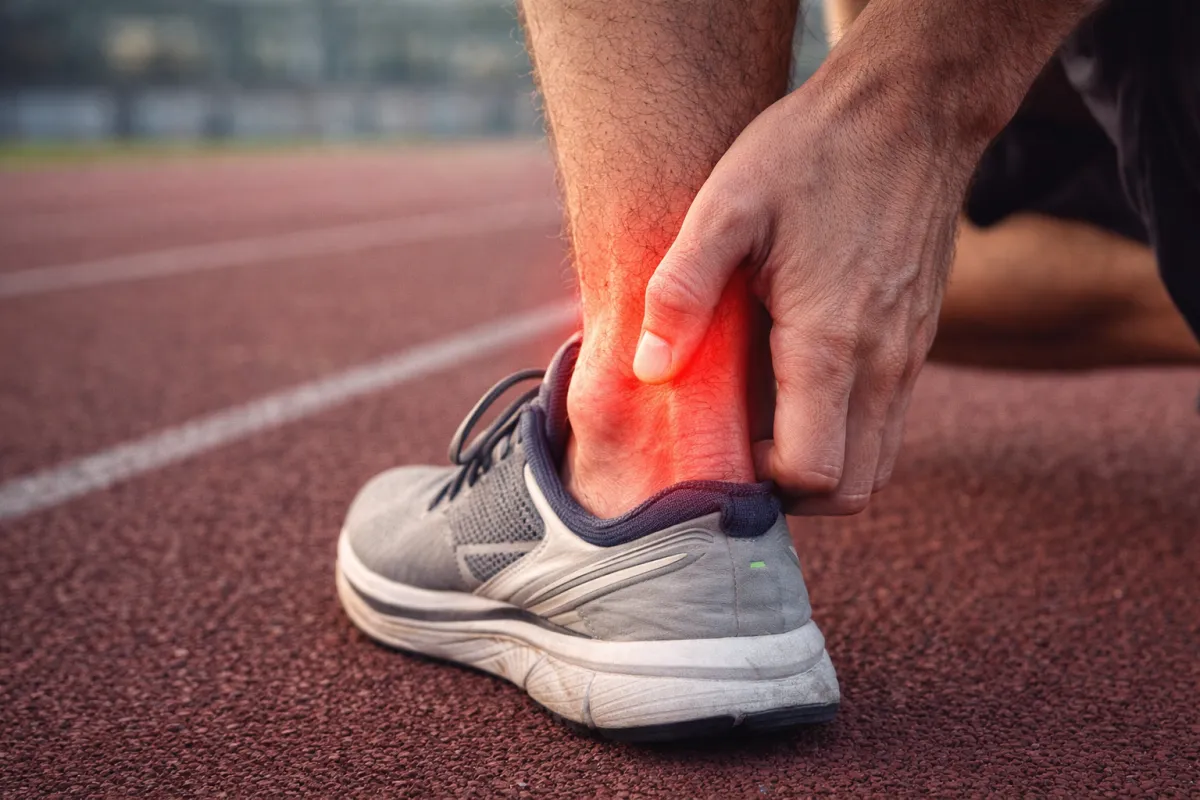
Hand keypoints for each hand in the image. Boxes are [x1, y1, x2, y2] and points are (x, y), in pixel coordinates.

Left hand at [632, 67, 978, 514]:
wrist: (913, 108)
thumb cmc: (814, 151)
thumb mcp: (727, 205)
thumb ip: (682, 292)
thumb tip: (650, 371)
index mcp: (832, 342)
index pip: (812, 475)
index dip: (758, 481)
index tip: (717, 446)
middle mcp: (884, 364)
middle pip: (852, 490)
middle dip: (791, 489)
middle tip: (739, 444)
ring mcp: (911, 356)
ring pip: (876, 461)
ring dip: (821, 461)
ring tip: (764, 415)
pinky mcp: (919, 340)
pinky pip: (885, 419)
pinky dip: (844, 427)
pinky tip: (798, 378)